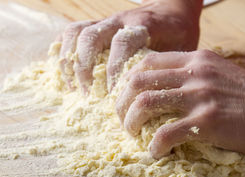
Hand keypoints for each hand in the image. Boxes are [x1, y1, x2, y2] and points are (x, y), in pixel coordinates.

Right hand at [59, 0, 201, 92]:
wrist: (171, 8)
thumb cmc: (177, 34)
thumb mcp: (181, 49)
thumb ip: (166, 69)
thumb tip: (153, 99)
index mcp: (143, 25)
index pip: (122, 43)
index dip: (114, 68)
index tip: (113, 94)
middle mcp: (120, 20)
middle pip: (91, 37)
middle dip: (85, 69)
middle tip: (88, 96)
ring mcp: (105, 21)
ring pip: (76, 33)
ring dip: (71, 62)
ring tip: (74, 89)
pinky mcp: (96, 24)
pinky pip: (71, 32)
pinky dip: (64, 51)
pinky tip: (66, 74)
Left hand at [116, 50, 244, 159]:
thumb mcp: (219, 73)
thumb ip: (192, 74)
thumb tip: (164, 89)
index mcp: (195, 59)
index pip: (147, 62)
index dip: (128, 80)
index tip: (126, 98)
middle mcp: (193, 73)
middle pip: (138, 81)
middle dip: (121, 102)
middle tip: (123, 119)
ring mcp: (199, 96)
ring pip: (145, 103)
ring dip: (131, 122)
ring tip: (133, 134)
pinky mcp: (206, 121)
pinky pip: (166, 133)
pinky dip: (154, 145)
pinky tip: (156, 152)